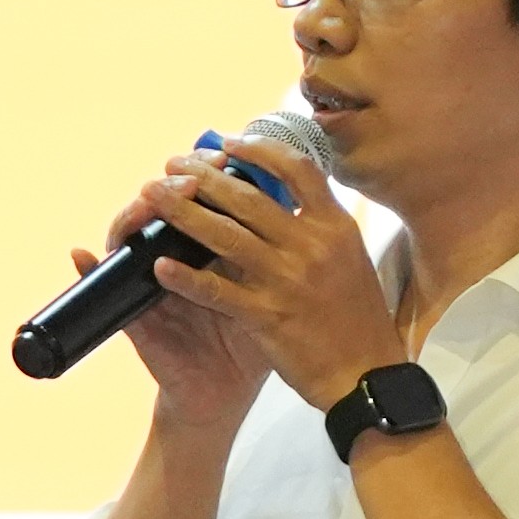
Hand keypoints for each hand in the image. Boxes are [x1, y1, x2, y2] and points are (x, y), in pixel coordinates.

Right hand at [78, 173, 270, 432]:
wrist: (225, 397)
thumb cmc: (250, 344)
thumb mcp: (269, 293)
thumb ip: (274, 252)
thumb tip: (294, 199)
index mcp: (208, 251)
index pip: (200, 197)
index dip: (208, 171)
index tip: (225, 150)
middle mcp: (174, 260)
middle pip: (162, 207)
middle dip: (174, 185)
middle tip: (187, 172)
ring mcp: (150, 284)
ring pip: (130, 238)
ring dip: (133, 216)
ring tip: (145, 202)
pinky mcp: (134, 315)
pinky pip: (105, 288)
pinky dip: (88, 267)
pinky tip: (81, 253)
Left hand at [138, 134, 404, 409]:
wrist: (366, 375)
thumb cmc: (359, 319)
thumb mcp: (351, 258)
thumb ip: (320, 226)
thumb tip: (287, 192)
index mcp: (335, 226)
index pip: (297, 169)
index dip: (259, 150)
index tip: (229, 142)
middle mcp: (312, 246)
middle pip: (248, 197)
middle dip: (204, 176)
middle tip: (173, 164)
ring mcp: (288, 280)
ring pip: (225, 235)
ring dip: (183, 213)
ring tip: (153, 196)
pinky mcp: (267, 316)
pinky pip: (217, 291)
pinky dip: (186, 277)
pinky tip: (160, 265)